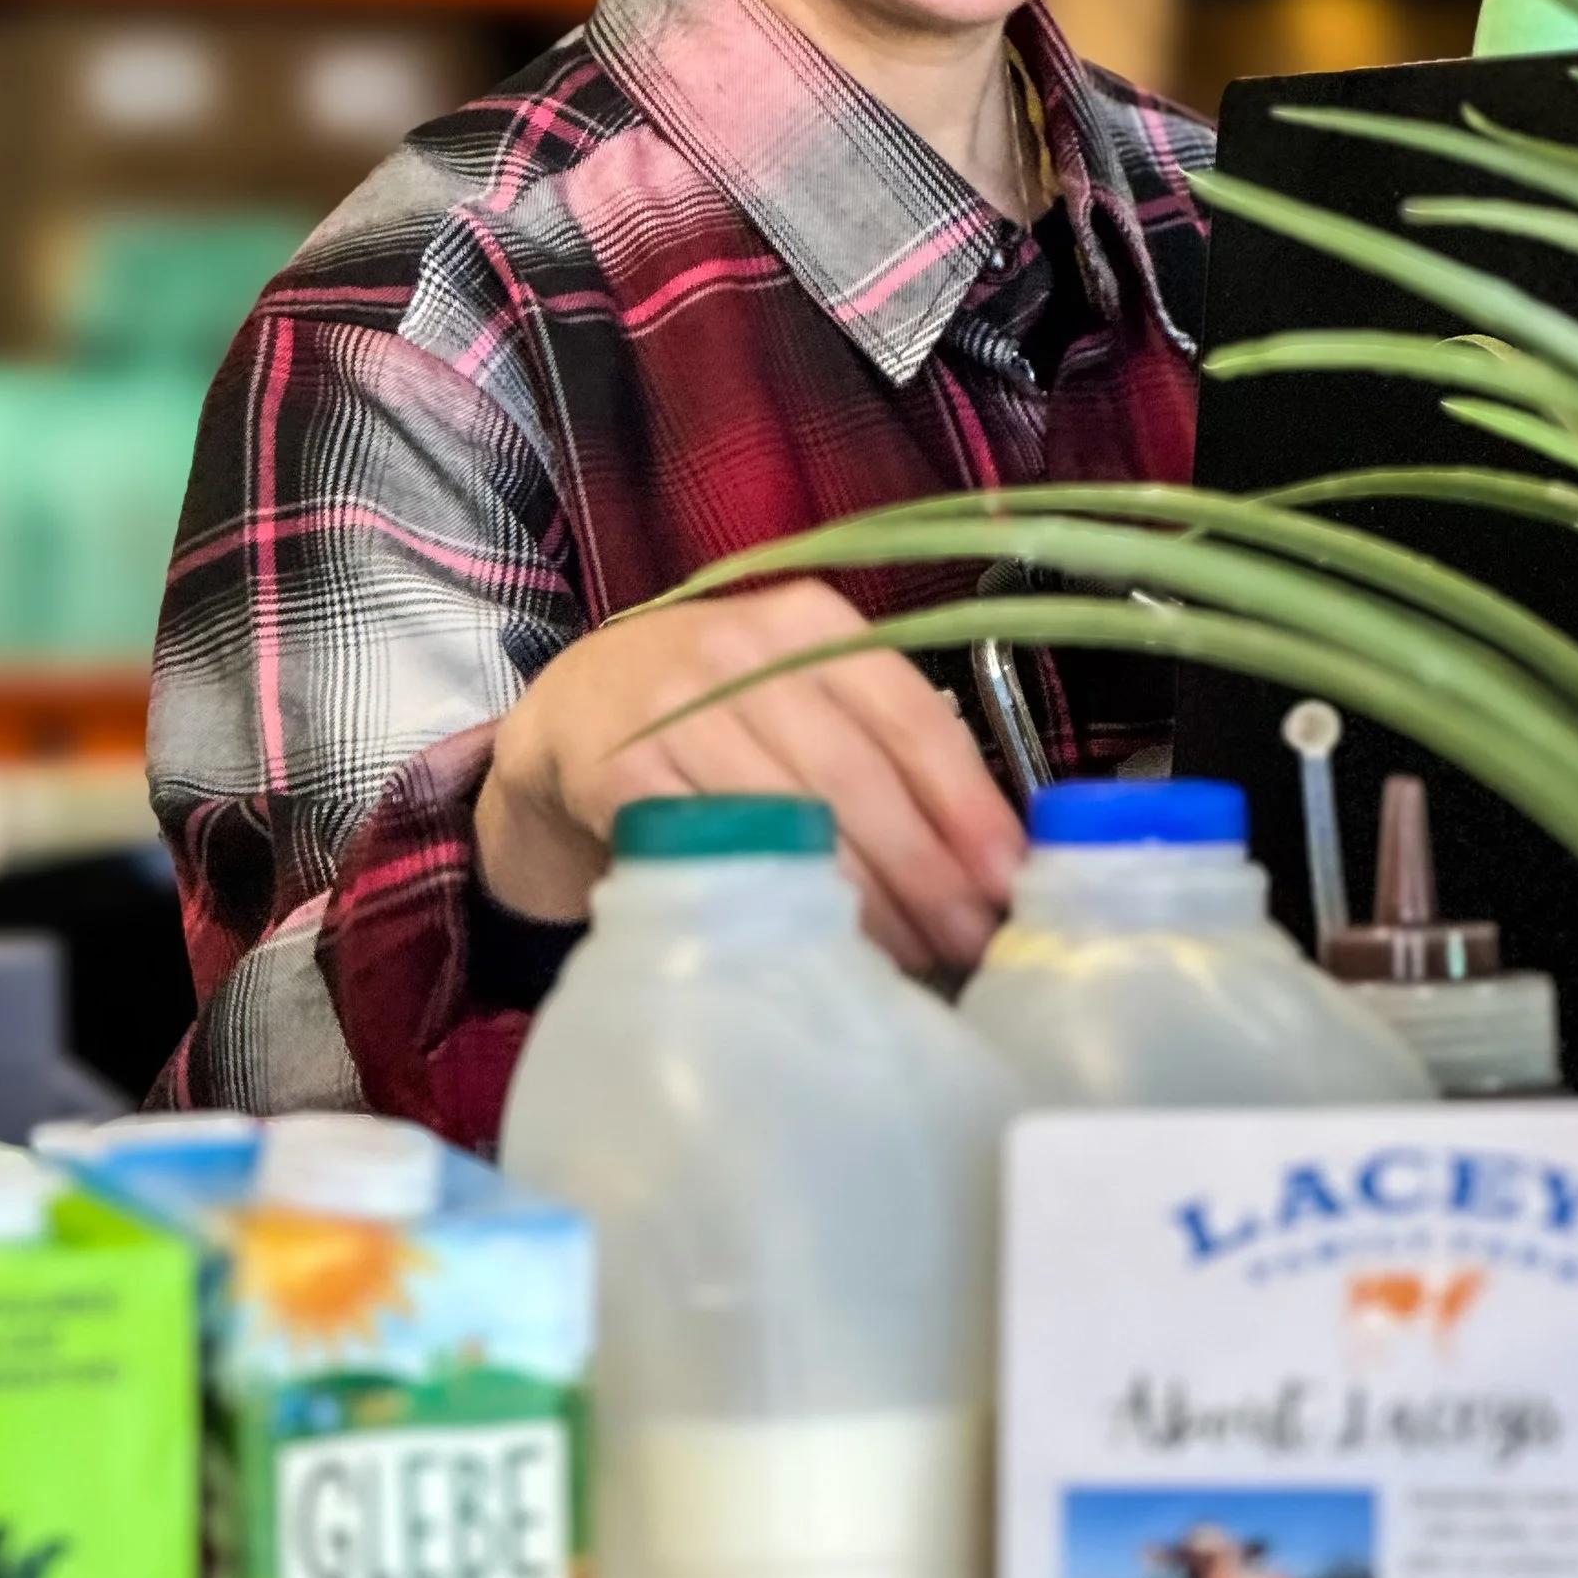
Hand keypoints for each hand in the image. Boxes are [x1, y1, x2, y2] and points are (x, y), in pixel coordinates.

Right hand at [473, 578, 1023, 973]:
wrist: (566, 717)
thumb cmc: (711, 714)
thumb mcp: (794, 694)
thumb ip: (880, 746)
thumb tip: (992, 857)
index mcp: (807, 621)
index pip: (909, 712)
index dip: (967, 802)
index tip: (1010, 876)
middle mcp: (740, 650)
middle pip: (855, 774)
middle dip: (926, 870)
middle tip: (973, 940)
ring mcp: (672, 707)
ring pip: (789, 818)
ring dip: (861, 901)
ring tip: (912, 956)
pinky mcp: (618, 773)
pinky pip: (715, 849)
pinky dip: (773, 902)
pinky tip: (815, 941)